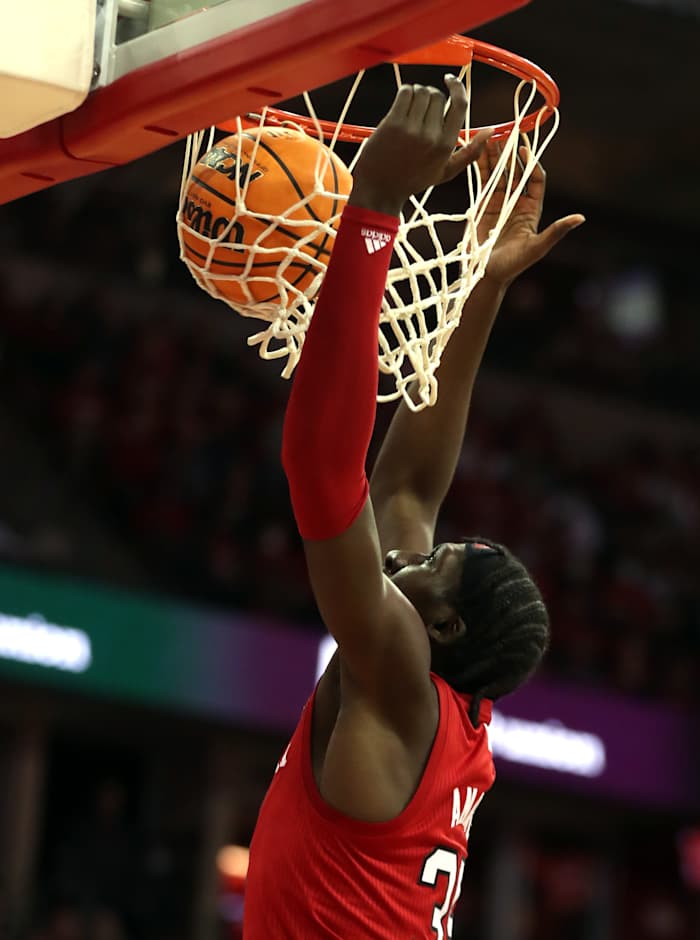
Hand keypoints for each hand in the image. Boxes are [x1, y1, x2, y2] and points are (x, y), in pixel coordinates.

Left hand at [349, 77, 492, 216]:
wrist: (380, 189)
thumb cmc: (413, 180)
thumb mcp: (445, 172)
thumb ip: (470, 152)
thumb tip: (490, 131)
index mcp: (446, 146)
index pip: (460, 105)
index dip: (457, 87)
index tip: (450, 80)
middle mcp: (431, 136)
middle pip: (438, 95)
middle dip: (431, 95)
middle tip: (422, 108)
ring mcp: (412, 129)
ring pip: (421, 91)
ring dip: (417, 93)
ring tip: (411, 108)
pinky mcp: (393, 123)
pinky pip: (405, 92)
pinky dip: (405, 93)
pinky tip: (401, 105)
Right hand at [476, 140, 584, 286]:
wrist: (485, 276)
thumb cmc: (513, 266)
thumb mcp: (537, 248)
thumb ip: (556, 232)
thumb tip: (580, 218)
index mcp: (532, 209)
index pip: (535, 179)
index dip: (530, 162)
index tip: (523, 148)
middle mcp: (516, 203)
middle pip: (515, 171)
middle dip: (510, 153)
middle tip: (505, 133)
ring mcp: (499, 203)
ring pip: (499, 173)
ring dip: (495, 155)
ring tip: (489, 136)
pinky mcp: (482, 206)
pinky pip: (483, 182)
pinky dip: (480, 167)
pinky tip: (477, 151)